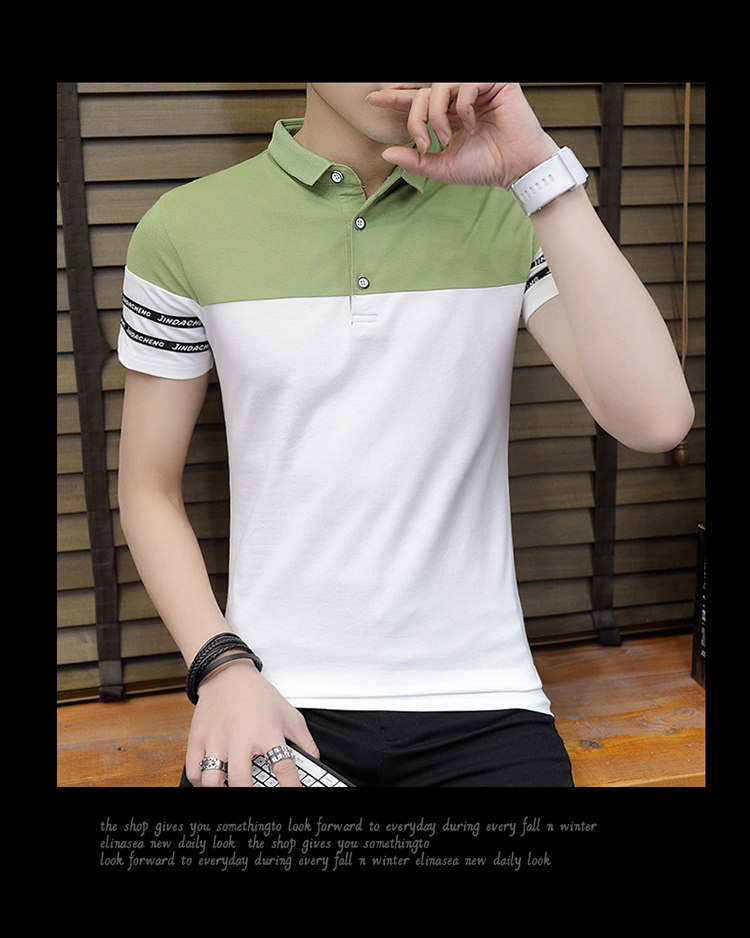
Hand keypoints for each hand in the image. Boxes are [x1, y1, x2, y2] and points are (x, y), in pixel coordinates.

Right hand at [185, 659, 318, 786]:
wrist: (227, 674)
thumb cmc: (258, 695)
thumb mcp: (288, 713)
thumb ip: (305, 740)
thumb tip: (315, 761)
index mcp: (267, 731)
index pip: (283, 766)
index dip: (291, 786)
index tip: (293, 794)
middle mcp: (240, 737)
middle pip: (241, 780)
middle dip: (247, 794)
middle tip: (252, 795)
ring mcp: (216, 739)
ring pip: (212, 780)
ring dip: (220, 790)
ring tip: (228, 789)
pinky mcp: (198, 739)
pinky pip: (193, 771)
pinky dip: (200, 782)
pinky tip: (212, 781)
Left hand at [367, 83, 558, 188]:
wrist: (515, 168)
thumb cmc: (486, 167)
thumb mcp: (443, 167)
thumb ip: (416, 160)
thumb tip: (386, 152)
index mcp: (449, 114)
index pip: (419, 100)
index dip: (396, 98)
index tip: (372, 100)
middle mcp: (461, 98)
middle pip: (424, 92)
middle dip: (415, 116)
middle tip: (421, 141)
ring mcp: (478, 89)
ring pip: (441, 85)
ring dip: (436, 113)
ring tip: (444, 136)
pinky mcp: (496, 83)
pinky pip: (466, 83)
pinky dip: (462, 106)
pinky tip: (471, 124)